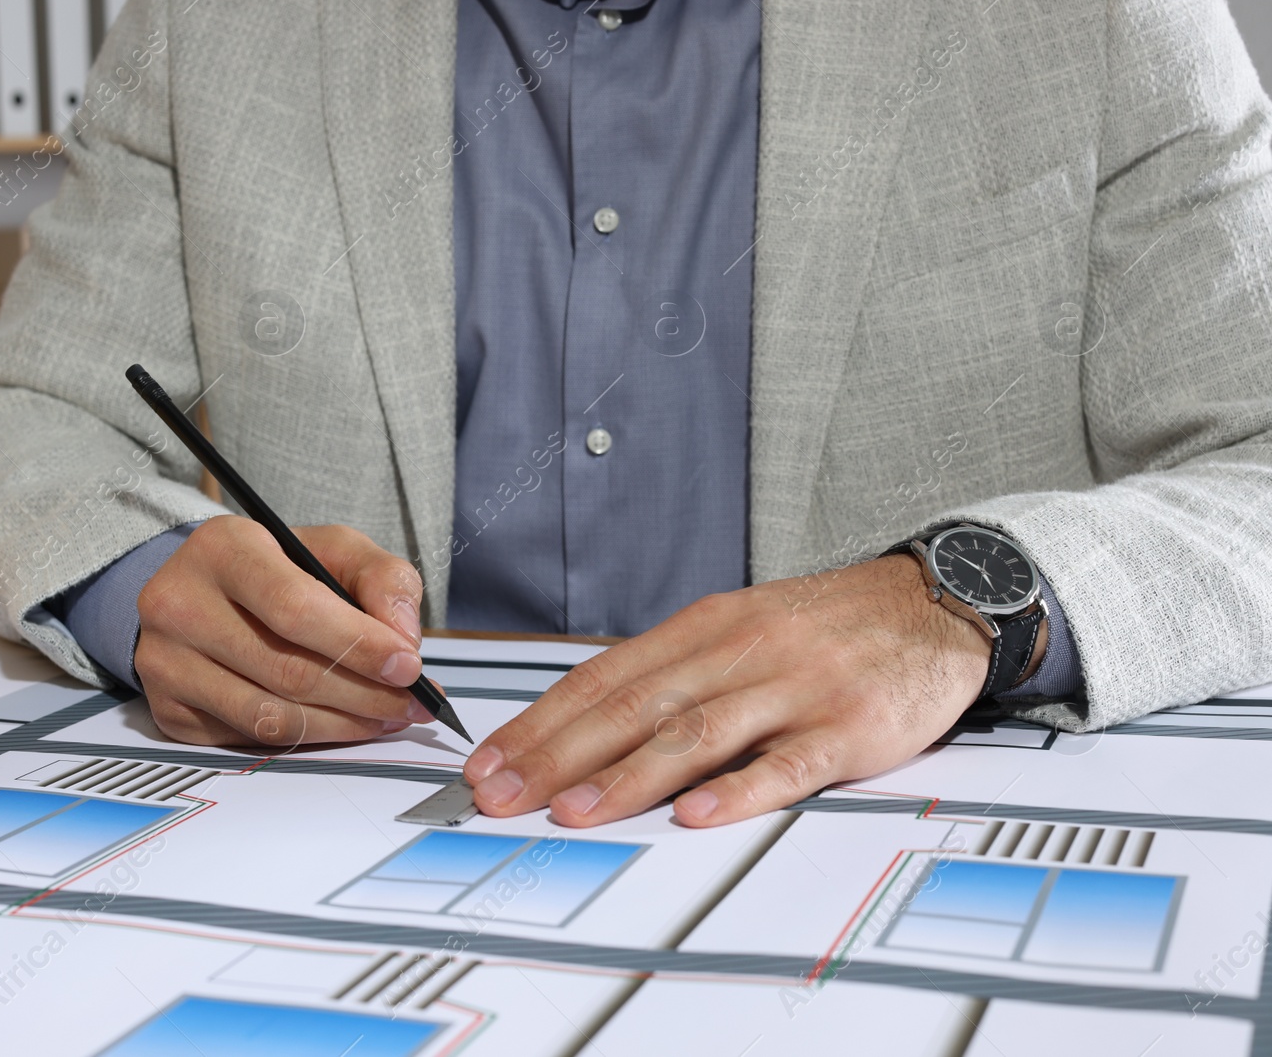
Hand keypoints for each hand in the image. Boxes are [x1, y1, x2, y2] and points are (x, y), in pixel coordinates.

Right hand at [134, 517, 432, 746]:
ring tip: (385, 717)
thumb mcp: (331, 548)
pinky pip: (249, 738)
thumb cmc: (274, 569)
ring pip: (271, 715)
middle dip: (365, 694)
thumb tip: (403, 638)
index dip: (359, 644)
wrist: (199, 592)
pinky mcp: (169, 709)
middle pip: (288, 669)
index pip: (296, 607)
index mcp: (223, 549)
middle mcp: (181, 604)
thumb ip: (381, 578)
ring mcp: (166, 662)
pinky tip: (341, 724)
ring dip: (343, 725)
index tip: (408, 666)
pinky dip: (308, 738)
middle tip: (411, 703)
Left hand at [462, 554, 991, 826]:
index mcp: (703, 629)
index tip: (490, 762)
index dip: (541, 723)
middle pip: (634, 706)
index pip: (603, 678)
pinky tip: (696, 816)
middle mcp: (739, 652)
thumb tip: (585, 728)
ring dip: (628, 776)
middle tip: (502, 796)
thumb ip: (673, 674)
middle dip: (558, 755)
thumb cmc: (821, 628)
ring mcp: (793, 689)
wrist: (931, 605)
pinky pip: (786, 763)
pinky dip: (738, 791)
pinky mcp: (847, 727)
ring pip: (696, 734)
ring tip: (574, 812)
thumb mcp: (738, 629)